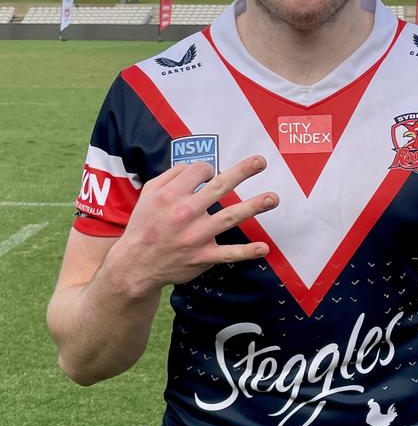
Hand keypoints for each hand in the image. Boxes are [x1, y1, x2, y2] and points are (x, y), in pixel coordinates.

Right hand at [111, 155, 277, 294]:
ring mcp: (196, 236)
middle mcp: (185, 213)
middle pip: (219, 187)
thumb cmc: (144, 224)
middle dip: (242, 172)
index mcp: (171, 194)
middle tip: (261, 161)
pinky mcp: (203, 257)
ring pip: (230, 217)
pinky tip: (264, 248)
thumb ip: (171, 175)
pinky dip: (246, 252)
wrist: (135, 264)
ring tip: (273, 198)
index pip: (200, 171)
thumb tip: (196, 166)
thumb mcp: (149, 193)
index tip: (210, 174)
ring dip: (254, 206)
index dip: (208, 169)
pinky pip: (228, 253)